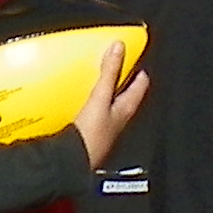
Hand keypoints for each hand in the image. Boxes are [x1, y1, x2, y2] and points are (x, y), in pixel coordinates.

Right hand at [76, 45, 149, 169]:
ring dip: (104, 92)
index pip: (140, 85)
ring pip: (108, 105)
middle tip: (113, 64)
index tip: (135, 57)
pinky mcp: (89, 135)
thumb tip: (119, 47)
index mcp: (126, 109)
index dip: (139, 70)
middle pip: (124, 94)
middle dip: (120, 80)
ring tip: (94, 79)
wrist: (72, 165)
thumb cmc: (92, 137)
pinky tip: (77, 103)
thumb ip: (110, 72)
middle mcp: (118, 119)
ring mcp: (104, 128)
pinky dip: (88, 105)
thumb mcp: (101, 98)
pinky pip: (92, 114)